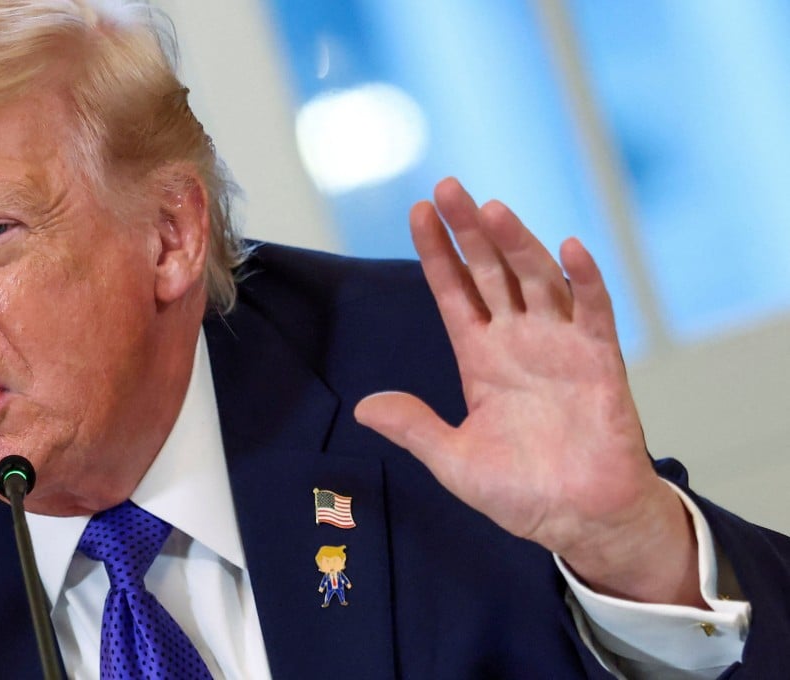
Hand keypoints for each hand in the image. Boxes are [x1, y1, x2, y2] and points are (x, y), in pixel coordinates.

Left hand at [355, 178, 702, 604]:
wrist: (580, 523)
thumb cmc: (522, 493)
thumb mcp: (454, 461)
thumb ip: (414, 428)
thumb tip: (363, 407)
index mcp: (481, 358)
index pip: (455, 292)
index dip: (437, 253)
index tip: (419, 212)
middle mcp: (518, 341)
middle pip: (491, 272)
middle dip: (468, 231)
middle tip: (447, 187)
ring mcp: (560, 346)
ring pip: (536, 279)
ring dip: (516, 243)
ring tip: (491, 209)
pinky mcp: (600, 362)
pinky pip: (594, 312)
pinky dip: (584, 280)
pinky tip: (570, 248)